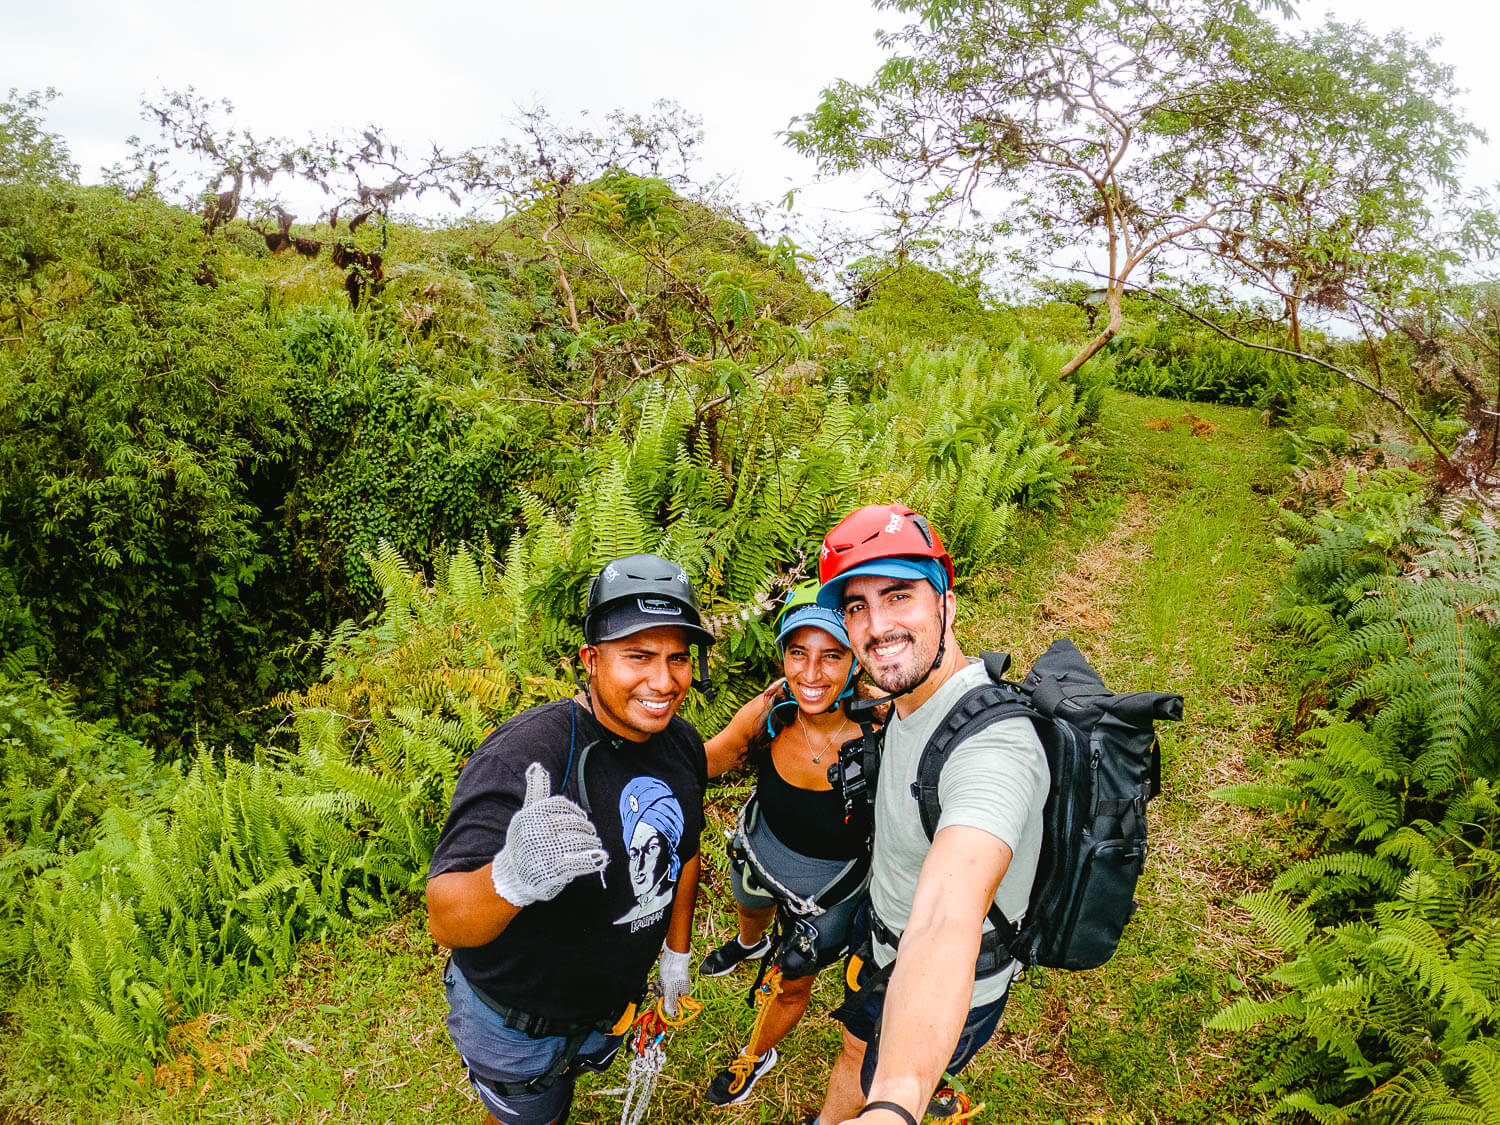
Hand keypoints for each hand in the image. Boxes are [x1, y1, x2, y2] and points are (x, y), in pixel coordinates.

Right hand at [490, 762, 607, 906]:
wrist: (510, 876)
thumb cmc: (523, 842)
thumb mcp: (525, 815)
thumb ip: (536, 791)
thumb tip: (537, 766)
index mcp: (530, 815)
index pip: (561, 805)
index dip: (575, 812)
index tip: (581, 819)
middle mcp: (535, 831)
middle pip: (573, 823)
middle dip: (586, 830)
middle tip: (590, 836)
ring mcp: (544, 851)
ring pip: (579, 841)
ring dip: (591, 844)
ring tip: (593, 847)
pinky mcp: (552, 870)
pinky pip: (577, 862)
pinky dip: (591, 860)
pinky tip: (600, 858)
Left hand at [658, 945, 691, 1015]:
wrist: (673, 955)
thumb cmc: (673, 972)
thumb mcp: (669, 988)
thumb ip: (670, 1002)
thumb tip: (672, 1015)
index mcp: (682, 994)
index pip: (673, 1005)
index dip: (664, 1004)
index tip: (658, 999)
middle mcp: (679, 990)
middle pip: (667, 999)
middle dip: (660, 995)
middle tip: (657, 988)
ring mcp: (674, 984)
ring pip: (664, 992)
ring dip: (658, 989)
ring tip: (657, 983)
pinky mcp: (669, 979)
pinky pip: (663, 986)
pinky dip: (659, 984)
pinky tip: (657, 981)